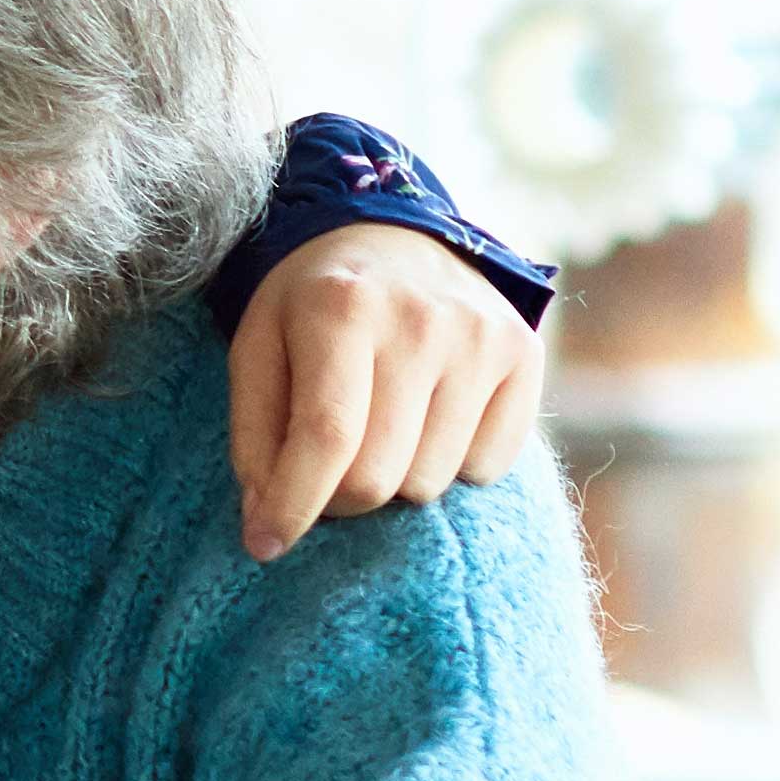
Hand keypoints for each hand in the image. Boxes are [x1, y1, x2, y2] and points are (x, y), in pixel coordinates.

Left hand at [227, 230, 543, 556]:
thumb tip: (267, 527)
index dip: (293, 506)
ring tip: (380, 427)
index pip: (326, 436)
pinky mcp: (524, 354)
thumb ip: (255, 437)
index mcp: (341, 307)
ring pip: (431, 482)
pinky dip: (451, 464)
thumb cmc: (313, 306)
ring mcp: (481, 336)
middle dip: (339, 498)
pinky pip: (487, 467)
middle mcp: (421, 319)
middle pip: (379, 475)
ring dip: (395, 479)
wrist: (396, 234)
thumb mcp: (258, 348)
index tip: (264, 545)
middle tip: (325, 472)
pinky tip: (429, 416)